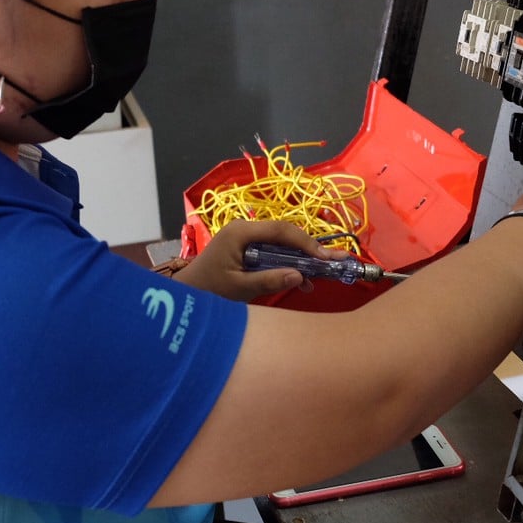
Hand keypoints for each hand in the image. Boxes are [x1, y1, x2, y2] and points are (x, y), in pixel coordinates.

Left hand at [172, 220, 347, 302]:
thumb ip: (269, 280)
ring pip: (283, 243)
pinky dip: (289, 264)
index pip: (281, 231)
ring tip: (325, 272)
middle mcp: (246, 229)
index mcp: (241, 232)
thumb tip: (300, 276)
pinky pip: (274, 252)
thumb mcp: (239, 287)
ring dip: (302, 258)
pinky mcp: (248, 248)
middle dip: (310, 249)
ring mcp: (247, 238)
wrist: (186, 294)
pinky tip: (304, 280)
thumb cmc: (208, 290)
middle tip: (335, 260)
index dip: (305, 243)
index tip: (324, 257)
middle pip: (285, 235)